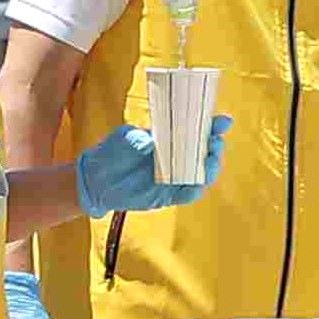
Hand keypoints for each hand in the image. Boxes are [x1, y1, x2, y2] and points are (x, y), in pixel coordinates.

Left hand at [76, 113, 230, 217]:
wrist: (95, 178)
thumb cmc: (112, 152)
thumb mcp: (130, 137)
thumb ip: (147, 136)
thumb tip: (163, 137)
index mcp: (170, 140)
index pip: (197, 133)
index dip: (213, 127)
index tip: (223, 122)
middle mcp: (175, 159)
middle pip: (205, 154)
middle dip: (215, 147)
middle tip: (215, 142)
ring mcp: (173, 178)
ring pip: (202, 176)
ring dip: (211, 168)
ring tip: (210, 159)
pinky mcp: (166, 196)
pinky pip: (187, 194)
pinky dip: (196, 188)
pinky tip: (199, 181)